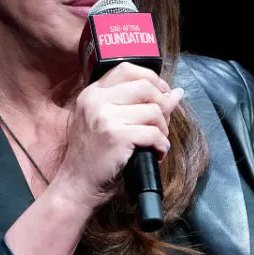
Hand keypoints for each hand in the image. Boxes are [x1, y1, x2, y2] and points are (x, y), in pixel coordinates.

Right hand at [53, 62, 183, 210]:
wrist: (78, 185)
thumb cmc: (94, 157)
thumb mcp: (109, 123)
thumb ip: (137, 104)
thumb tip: (176, 92)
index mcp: (92, 94)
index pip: (127, 69)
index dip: (151, 78)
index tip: (162, 94)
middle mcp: (96, 101)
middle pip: (145, 86)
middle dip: (162, 104)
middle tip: (162, 123)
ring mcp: (104, 117)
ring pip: (153, 111)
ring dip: (163, 129)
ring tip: (156, 142)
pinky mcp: (116, 136)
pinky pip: (153, 133)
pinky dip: (161, 145)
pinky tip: (156, 153)